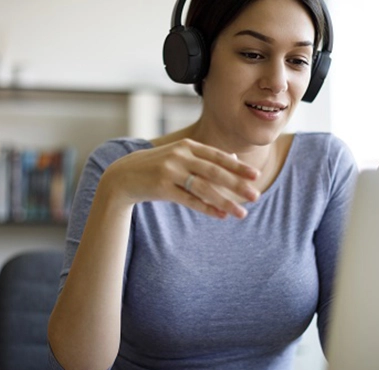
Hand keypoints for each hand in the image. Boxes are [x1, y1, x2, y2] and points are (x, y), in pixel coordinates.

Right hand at [102, 139, 260, 218]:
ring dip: (225, 201)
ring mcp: (170, 171)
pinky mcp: (162, 187)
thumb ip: (206, 156)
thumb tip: (235, 158)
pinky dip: (207, 208)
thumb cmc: (158, 166)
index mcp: (187, 145)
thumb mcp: (180, 155)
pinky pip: (189, 200)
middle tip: (255, 196)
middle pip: (214, 171)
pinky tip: (221, 216)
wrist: (123, 176)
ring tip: (241, 213)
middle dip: (237, 184)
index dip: (237, 166)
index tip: (255, 176)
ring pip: (204, 188)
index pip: (217, 156)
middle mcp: (180, 156)